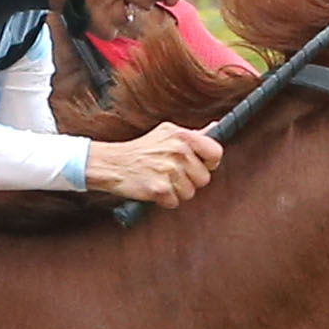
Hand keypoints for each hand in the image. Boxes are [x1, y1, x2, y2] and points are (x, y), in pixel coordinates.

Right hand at [79, 121, 221, 207]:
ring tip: (161, 181)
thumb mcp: (166, 134)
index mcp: (182, 136)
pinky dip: (164, 200)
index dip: (209, 163)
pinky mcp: (159, 188)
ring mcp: (168, 170)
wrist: (112, 163)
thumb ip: (193, 134)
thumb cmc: (141, 150)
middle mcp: (177, 151)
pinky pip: (174, 202)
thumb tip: (215, 126)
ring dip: (176, 192)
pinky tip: (154, 188)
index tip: (199, 165)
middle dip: (190, 181)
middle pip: (204, 178)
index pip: (215, 153)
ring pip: (190, 193)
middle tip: (172, 175)